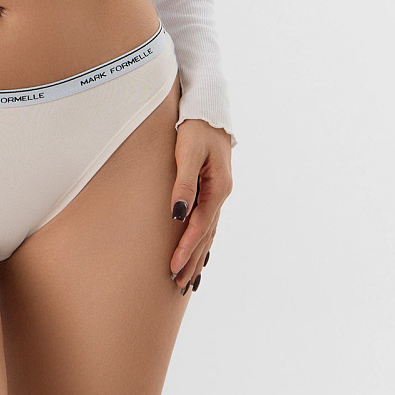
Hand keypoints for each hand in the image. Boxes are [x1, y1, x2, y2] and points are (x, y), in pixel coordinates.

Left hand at [168, 120, 232, 291]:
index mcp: (218, 187)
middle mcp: (221, 193)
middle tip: (179, 285)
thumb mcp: (187, 151)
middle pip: (206, 234)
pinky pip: (209, 220)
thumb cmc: (195, 127)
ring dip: (199, 254)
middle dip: (193, 260)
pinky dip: (204, 239)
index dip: (186, 247)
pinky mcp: (213, 187)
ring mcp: (219, 191)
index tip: (173, 267)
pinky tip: (201, 251)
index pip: (200, 225)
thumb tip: (178, 215)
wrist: (208, 108)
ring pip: (209, 230)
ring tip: (189, 279)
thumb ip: (183, 183)